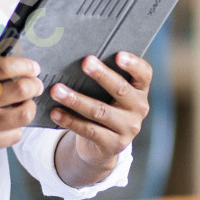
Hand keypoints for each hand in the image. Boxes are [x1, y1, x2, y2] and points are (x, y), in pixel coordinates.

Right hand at [0, 43, 42, 155]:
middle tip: (34, 85)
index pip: (6, 66)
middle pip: (21, 89)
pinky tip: (9, 121)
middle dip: (34, 84)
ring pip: (23, 114)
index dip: (26, 65)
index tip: (33, 67)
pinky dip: (17, 127)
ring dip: (29, 106)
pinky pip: (15, 135)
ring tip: (24, 103)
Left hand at [50, 51, 150, 172]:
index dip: (133, 64)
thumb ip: (102, 77)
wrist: (102, 144)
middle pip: (121, 90)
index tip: (118, 54)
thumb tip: (78, 57)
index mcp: (140, 90)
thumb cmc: (104, 105)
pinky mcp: (113, 144)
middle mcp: (139, 108)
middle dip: (102, 75)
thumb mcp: (109, 92)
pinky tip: (55, 112)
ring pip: (100, 111)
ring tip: (57, 90)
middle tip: (85, 62)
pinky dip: (70, 120)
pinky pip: (89, 130)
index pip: (144, 74)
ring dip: (76, 99)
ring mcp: (128, 128)